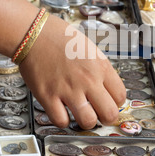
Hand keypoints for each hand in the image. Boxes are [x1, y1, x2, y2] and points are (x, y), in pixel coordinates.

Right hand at [0, 0, 125, 129]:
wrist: (34, 34)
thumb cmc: (61, 39)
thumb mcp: (91, 49)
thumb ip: (101, 70)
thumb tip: (108, 89)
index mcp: (101, 68)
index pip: (120, 96)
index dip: (116, 103)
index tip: (109, 102)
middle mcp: (88, 81)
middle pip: (109, 114)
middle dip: (106, 118)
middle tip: (99, 114)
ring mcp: (68, 90)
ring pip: (88, 122)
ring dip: (86, 122)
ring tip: (81, 115)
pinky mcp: (48, 96)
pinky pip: (61, 121)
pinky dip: (63, 121)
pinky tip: (63, 112)